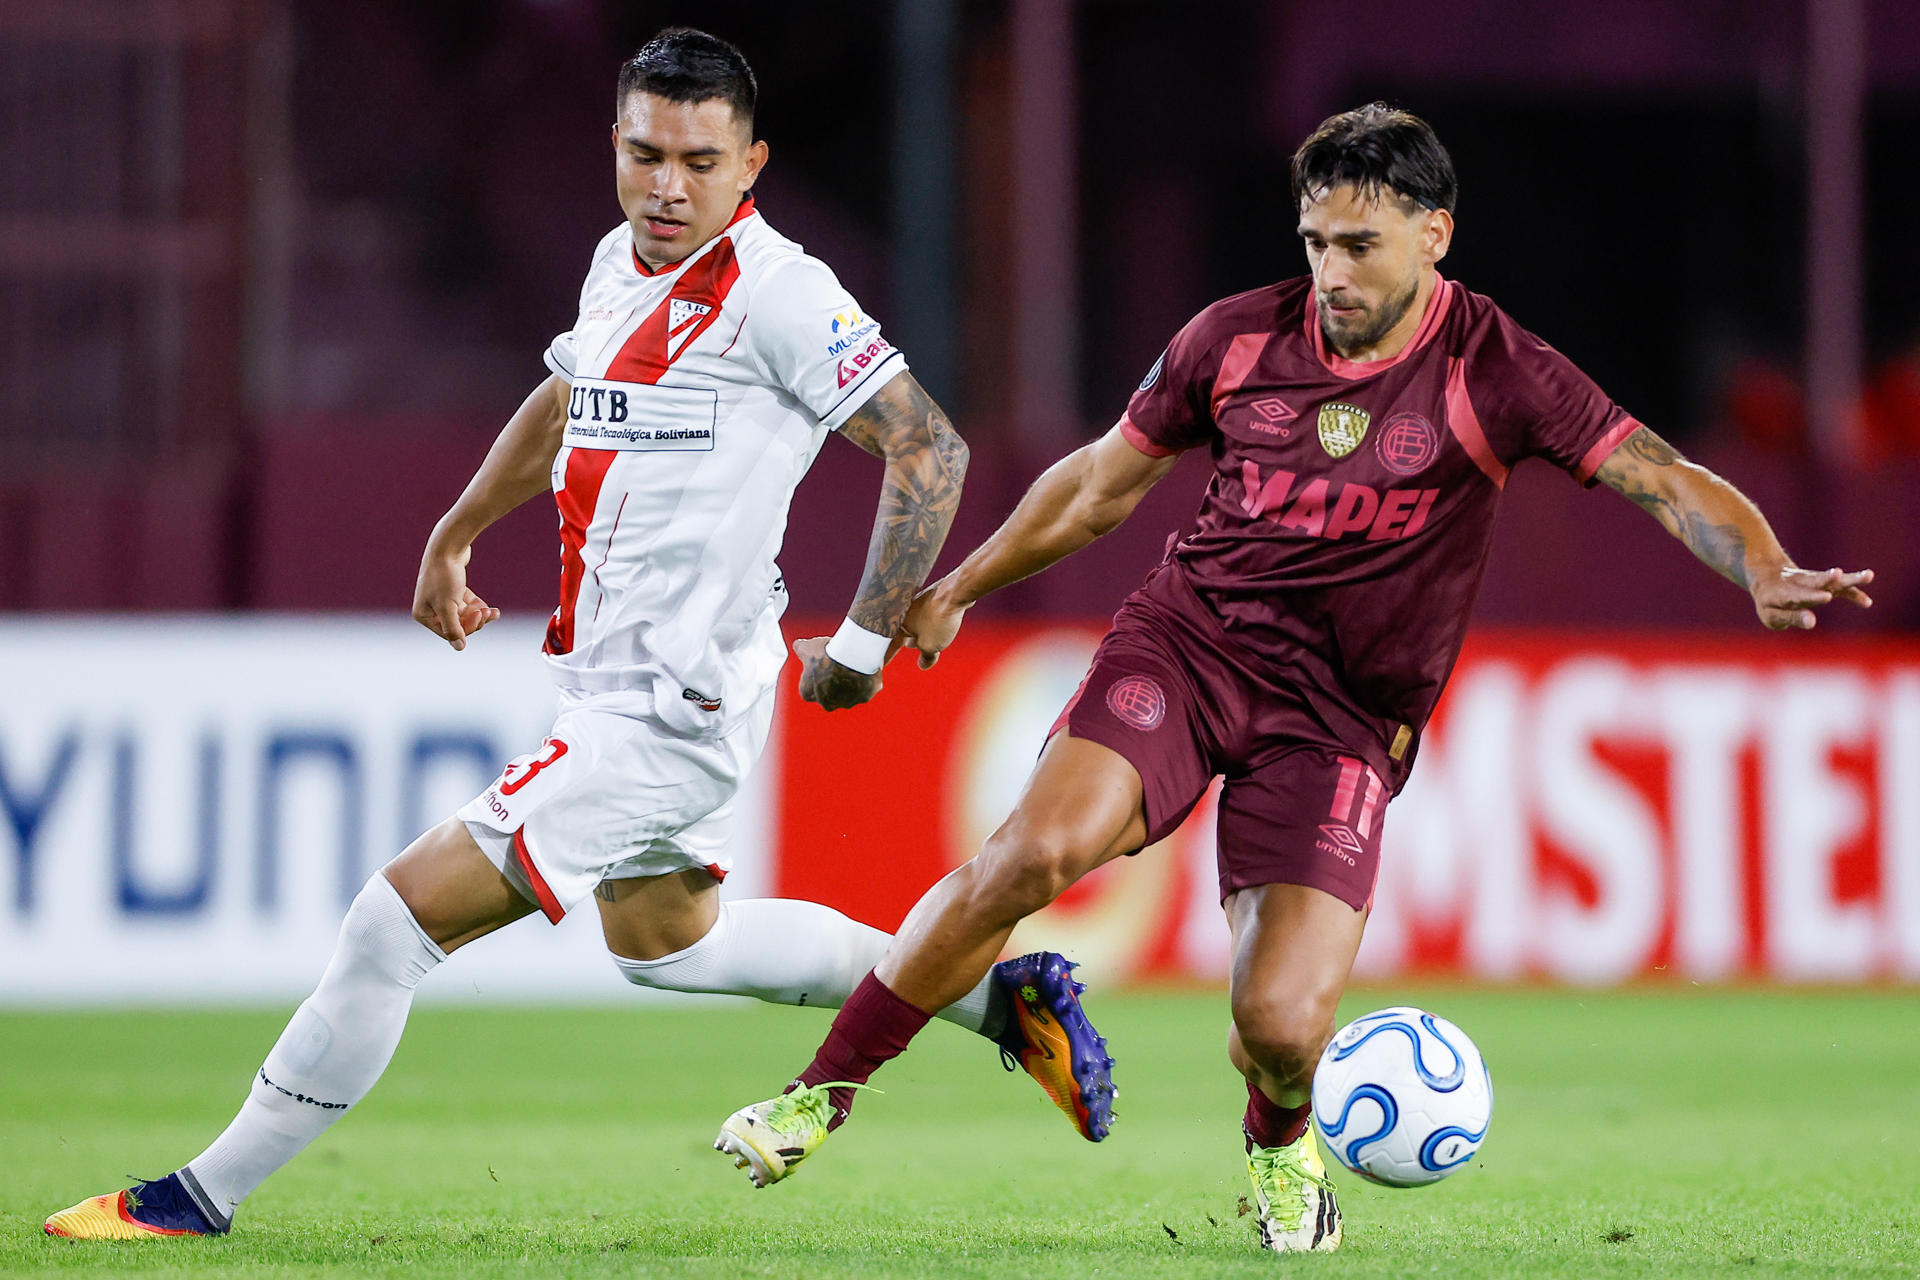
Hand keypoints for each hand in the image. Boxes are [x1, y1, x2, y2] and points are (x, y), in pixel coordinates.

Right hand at [413, 544, 500, 650]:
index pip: (447, 633)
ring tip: (493, 612)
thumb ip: (453, 628)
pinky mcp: (452, 589)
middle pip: (457, 624)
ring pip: (464, 615)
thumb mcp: (448, 605)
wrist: (448, 545)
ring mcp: (441, 598)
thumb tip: (459, 648)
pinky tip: (494, 610)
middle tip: (487, 613)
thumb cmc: (443, 576)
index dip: (466, 628)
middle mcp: (430, 608)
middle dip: (475, 621)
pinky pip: (467, 604)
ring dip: (480, 615)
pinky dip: (479, 607)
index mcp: (422, 615)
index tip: (479, 617)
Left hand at [793, 636, 884, 710]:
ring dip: (850, 681)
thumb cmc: (825, 654)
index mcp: (808, 694)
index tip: (820, 663)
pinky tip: (865, 664)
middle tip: (837, 662)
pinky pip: (866, 688)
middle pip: (829, 693)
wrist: (850, 657)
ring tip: (853, 662)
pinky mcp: (865, 697)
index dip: (814, 675)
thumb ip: (800, 647)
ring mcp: (847, 702)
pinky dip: (867, 678)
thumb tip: (798, 644)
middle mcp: (827, 703)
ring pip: (849, 693)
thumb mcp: (807, 647)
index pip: (808, 688)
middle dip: (833, 681)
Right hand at [895, 576, 970, 669]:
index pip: (890, 644)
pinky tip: (936, 627)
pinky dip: (927, 623)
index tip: (882, 664)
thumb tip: (923, 664)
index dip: (887, 656)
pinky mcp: (930, 597)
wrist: (954, 594)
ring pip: (913, 621)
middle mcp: (904, 612)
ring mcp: (917, 603)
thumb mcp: (930, 646)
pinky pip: (925, 613)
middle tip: (901, 651)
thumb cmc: (938, 619)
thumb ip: (926, 657)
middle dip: (902, 642)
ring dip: (917, 633)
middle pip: (901, 631)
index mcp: (898, 624)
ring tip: (919, 642)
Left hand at [1751, 565, 1872, 629]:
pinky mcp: (1824, 582)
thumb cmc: (1769, 602)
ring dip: (1849, 578)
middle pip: (1816, 580)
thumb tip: (1812, 622)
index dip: (1812, 596)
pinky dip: (1853, 594)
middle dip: (1828, 579)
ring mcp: (1814, 581)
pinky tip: (1867, 603)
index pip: (1798, 594)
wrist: (1768, 575)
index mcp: (1784, 592)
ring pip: (1832, 579)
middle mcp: (1800, 583)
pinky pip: (1841, 588)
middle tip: (1839, 574)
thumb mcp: (1772, 614)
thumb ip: (1791, 617)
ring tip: (1868, 575)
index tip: (1827, 597)